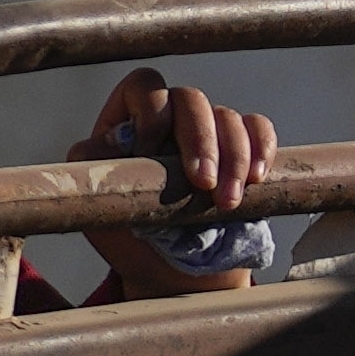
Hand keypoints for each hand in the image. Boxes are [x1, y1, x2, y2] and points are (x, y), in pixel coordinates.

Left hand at [77, 72, 281, 296]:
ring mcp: (210, 130)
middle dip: (200, 140)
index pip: (144, 85)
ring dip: (233, 158)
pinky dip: (262, 148)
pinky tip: (256, 178)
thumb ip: (92, 168)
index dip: (150, 112)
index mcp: (130, 118)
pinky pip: (258, 129)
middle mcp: (172, 115)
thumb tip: (114, 140)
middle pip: (191, 98)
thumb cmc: (125, 233)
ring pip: (228, 117)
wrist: (165, 269)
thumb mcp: (95, 206)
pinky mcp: (241, 150)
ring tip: (227, 203)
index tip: (150, 155)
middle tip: (202, 183)